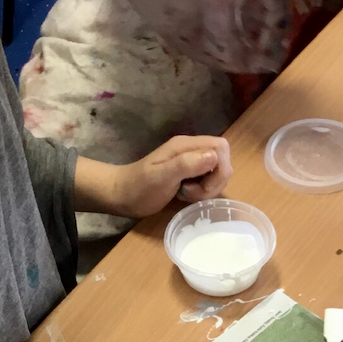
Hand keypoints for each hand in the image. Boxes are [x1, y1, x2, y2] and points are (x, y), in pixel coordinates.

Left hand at [74, 136, 231, 217]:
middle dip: (214, 181)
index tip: (205, 186)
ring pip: (216, 172)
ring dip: (207, 188)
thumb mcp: (161, 177)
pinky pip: (206, 180)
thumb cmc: (138, 188)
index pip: (220, 147)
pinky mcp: (188, 174)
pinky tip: (184, 195)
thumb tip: (214, 157)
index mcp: (185, 146)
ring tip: (186, 194)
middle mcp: (190, 150)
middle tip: (193, 193)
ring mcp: (190, 162)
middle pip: (222, 160)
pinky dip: (201, 191)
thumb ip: (187, 164)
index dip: (221, 168)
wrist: (120, 195)